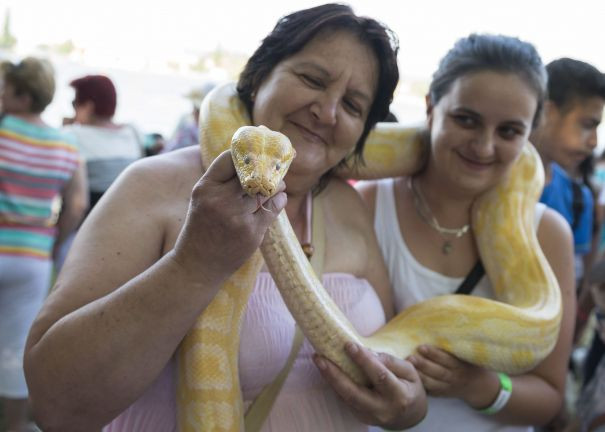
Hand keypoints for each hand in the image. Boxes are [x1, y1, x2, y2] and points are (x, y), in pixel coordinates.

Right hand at [171, 150, 286, 283]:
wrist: (197, 266)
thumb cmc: (201, 229)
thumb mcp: (202, 200)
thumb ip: (221, 181)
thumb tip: (250, 160)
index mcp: (204, 189)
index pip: (229, 159)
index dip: (246, 154)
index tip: (257, 154)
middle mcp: (220, 200)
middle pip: (251, 172)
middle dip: (266, 167)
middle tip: (275, 165)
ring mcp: (237, 217)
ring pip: (265, 190)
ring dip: (276, 184)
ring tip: (279, 183)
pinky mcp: (251, 232)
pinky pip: (272, 209)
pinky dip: (279, 200)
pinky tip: (280, 198)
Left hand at [314, 342, 426, 428]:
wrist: (410, 416)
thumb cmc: (409, 388)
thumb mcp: (410, 372)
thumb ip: (390, 361)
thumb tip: (367, 352)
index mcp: (399, 395)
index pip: (380, 376)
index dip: (364, 360)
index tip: (349, 345)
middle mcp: (383, 409)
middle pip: (354, 393)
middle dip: (335, 375)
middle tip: (320, 357)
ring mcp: (370, 416)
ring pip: (346, 398)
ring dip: (330, 379)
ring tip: (319, 360)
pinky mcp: (361, 418)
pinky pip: (345, 400)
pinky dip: (335, 385)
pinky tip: (327, 371)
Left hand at [407, 345, 493, 407]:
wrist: (480, 385)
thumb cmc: (470, 362)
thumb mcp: (468, 352)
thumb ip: (456, 342)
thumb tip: (444, 321)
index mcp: (462, 365)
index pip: (447, 359)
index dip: (434, 354)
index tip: (421, 346)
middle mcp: (455, 377)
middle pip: (438, 372)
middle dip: (424, 365)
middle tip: (410, 357)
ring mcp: (448, 387)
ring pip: (433, 383)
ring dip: (420, 375)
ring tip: (407, 366)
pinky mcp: (442, 393)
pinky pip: (431, 392)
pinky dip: (422, 386)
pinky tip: (411, 378)